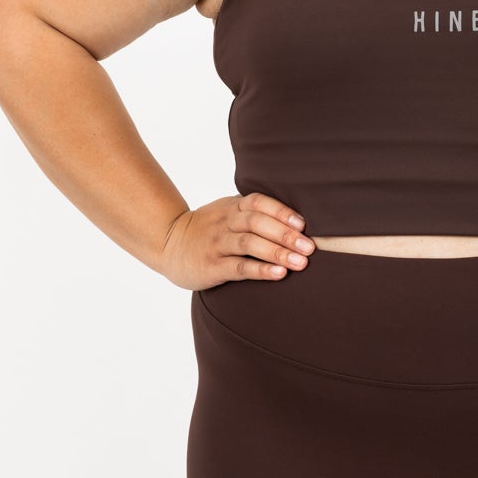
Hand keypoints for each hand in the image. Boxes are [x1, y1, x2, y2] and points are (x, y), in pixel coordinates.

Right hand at [161, 192, 314, 289]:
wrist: (168, 244)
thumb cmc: (208, 230)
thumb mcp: (226, 213)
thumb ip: (253, 213)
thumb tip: (297, 222)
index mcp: (232, 207)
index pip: (259, 203)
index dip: (281, 212)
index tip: (303, 224)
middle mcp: (225, 222)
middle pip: (257, 223)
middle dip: (286, 235)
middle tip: (310, 247)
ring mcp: (217, 244)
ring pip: (250, 244)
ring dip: (278, 252)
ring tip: (301, 263)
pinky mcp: (212, 266)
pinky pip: (239, 267)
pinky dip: (260, 270)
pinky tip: (279, 274)